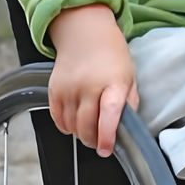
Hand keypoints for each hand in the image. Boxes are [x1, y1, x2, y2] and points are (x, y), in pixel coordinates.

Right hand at [48, 4, 138, 157]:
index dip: (107, 136)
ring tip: (89, 131)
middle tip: (99, 144)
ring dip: (80, 134)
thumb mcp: (130, 77)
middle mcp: (88, 86)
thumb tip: (127, 127)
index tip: (106, 149)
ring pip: (71, 125)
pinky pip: (57, 118)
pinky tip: (74, 124)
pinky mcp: (54, 89)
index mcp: (113, 84)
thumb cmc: (112, 57)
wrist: (86, 35)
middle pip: (86, 125)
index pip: (109, 114)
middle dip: (93, 140)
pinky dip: (66, 126)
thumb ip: (129, 103)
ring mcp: (69, 88)